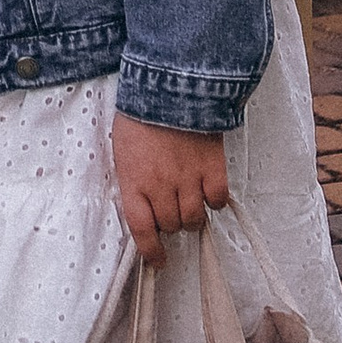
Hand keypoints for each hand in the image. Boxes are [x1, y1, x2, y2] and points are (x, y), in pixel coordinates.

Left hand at [111, 113, 228, 267]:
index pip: (141, 230)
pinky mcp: (212, 168)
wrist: (170, 83)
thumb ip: (133, 179)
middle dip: (170, 221)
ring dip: (192, 214)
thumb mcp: (123, 148)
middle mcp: (161, 186)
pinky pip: (218, 199)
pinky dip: (215, 198)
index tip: (157, 259)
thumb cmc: (142, 112)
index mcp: (134, 181)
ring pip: (195, 219)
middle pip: (171, 225)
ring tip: (189, 197)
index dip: (150, 250)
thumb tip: (140, 205)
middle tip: (170, 206)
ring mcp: (188, 178)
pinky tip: (209, 188)